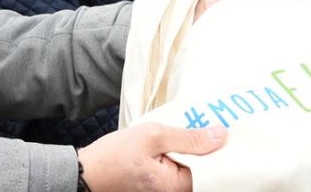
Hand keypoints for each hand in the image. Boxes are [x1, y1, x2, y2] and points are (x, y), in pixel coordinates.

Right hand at [76, 121, 226, 191]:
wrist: (83, 173)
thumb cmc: (112, 157)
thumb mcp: (152, 137)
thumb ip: (187, 137)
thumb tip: (219, 136)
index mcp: (175, 187)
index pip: (212, 170)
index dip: (221, 150)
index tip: (227, 131)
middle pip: (204, 171)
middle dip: (209, 148)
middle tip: (213, 125)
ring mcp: (166, 191)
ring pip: (191, 169)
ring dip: (194, 150)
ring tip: (197, 128)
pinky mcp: (159, 186)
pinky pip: (179, 170)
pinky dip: (182, 155)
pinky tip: (179, 139)